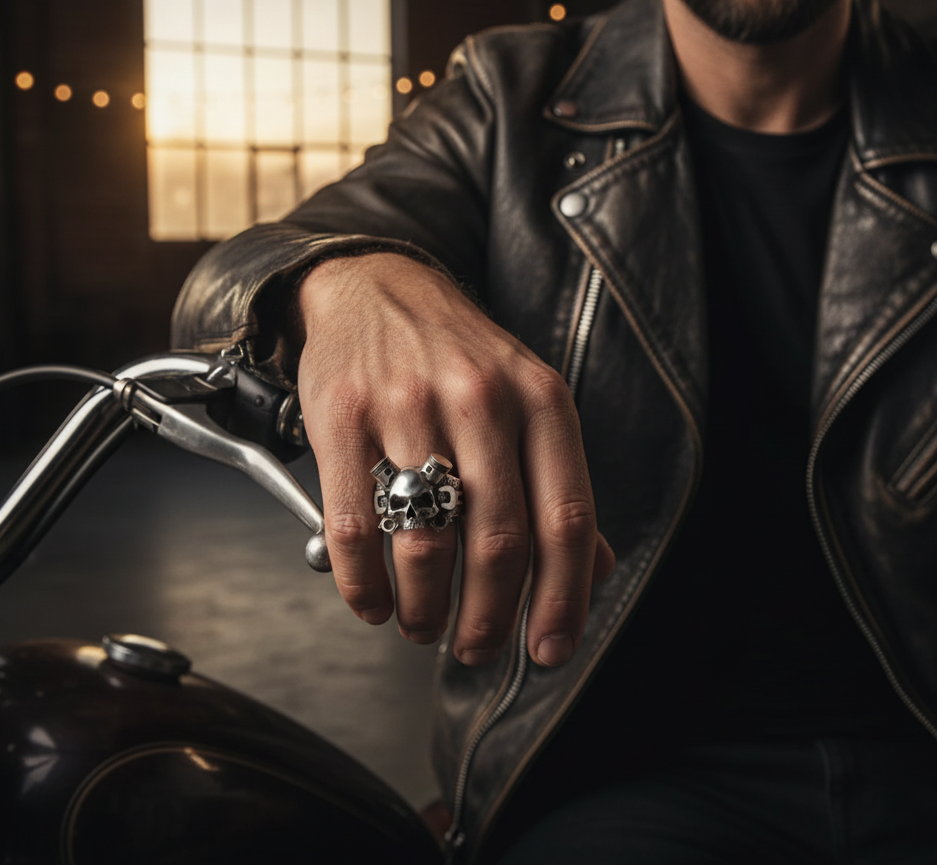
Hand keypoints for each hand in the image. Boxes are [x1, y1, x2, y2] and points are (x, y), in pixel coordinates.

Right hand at [296, 253, 615, 666]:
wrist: (377, 287)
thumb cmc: (459, 355)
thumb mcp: (529, 400)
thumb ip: (559, 484)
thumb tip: (592, 573)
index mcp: (541, 400)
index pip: (567, 519)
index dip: (563, 599)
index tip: (549, 649)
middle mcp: (481, 400)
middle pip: (499, 543)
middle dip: (489, 619)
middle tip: (476, 647)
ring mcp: (408, 406)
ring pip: (426, 544)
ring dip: (426, 609)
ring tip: (424, 624)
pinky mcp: (343, 417)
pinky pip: (354, 527)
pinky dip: (364, 585)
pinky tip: (375, 601)